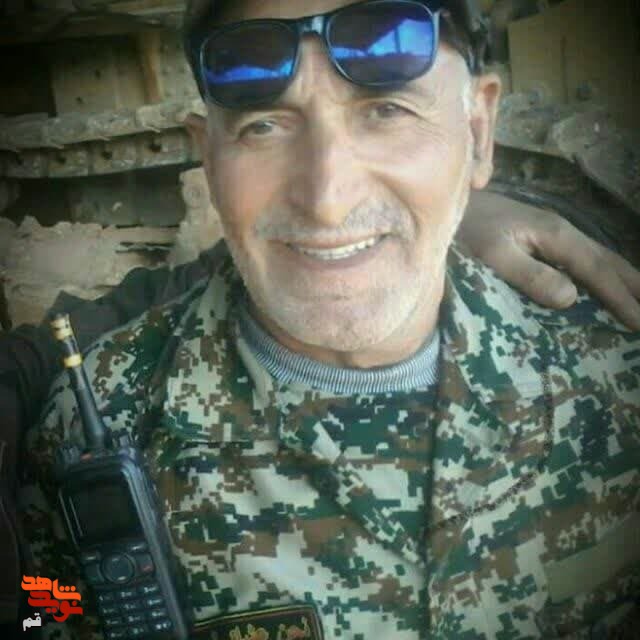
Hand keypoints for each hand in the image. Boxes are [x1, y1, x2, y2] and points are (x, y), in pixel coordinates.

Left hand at [459, 190, 639, 330]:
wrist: (448, 204)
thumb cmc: (468, 232)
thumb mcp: (494, 255)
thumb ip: (530, 275)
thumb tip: (572, 297)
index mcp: (556, 235)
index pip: (597, 271)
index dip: (621, 298)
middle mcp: (561, 231)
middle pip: (608, 261)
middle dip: (634, 287)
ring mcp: (552, 234)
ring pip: (599, 259)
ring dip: (623, 281)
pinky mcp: (540, 239)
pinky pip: (582, 260)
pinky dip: (601, 276)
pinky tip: (601, 287)